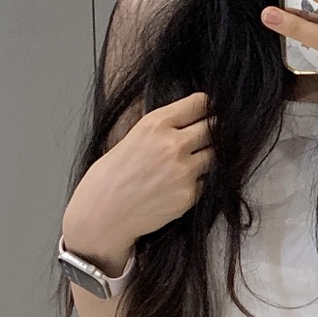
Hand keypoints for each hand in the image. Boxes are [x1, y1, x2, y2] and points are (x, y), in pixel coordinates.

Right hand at [62, 91, 212, 271]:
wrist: (103, 213)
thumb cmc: (111, 176)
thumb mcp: (132, 136)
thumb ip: (163, 127)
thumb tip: (190, 119)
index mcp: (156, 124)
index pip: (200, 103)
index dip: (205, 108)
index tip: (206, 112)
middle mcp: (173, 145)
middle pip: (214, 128)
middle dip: (210, 131)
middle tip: (202, 138)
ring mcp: (184, 171)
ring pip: (214, 155)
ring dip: (205, 157)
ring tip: (184, 164)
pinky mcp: (189, 194)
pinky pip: (205, 181)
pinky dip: (196, 182)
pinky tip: (174, 185)